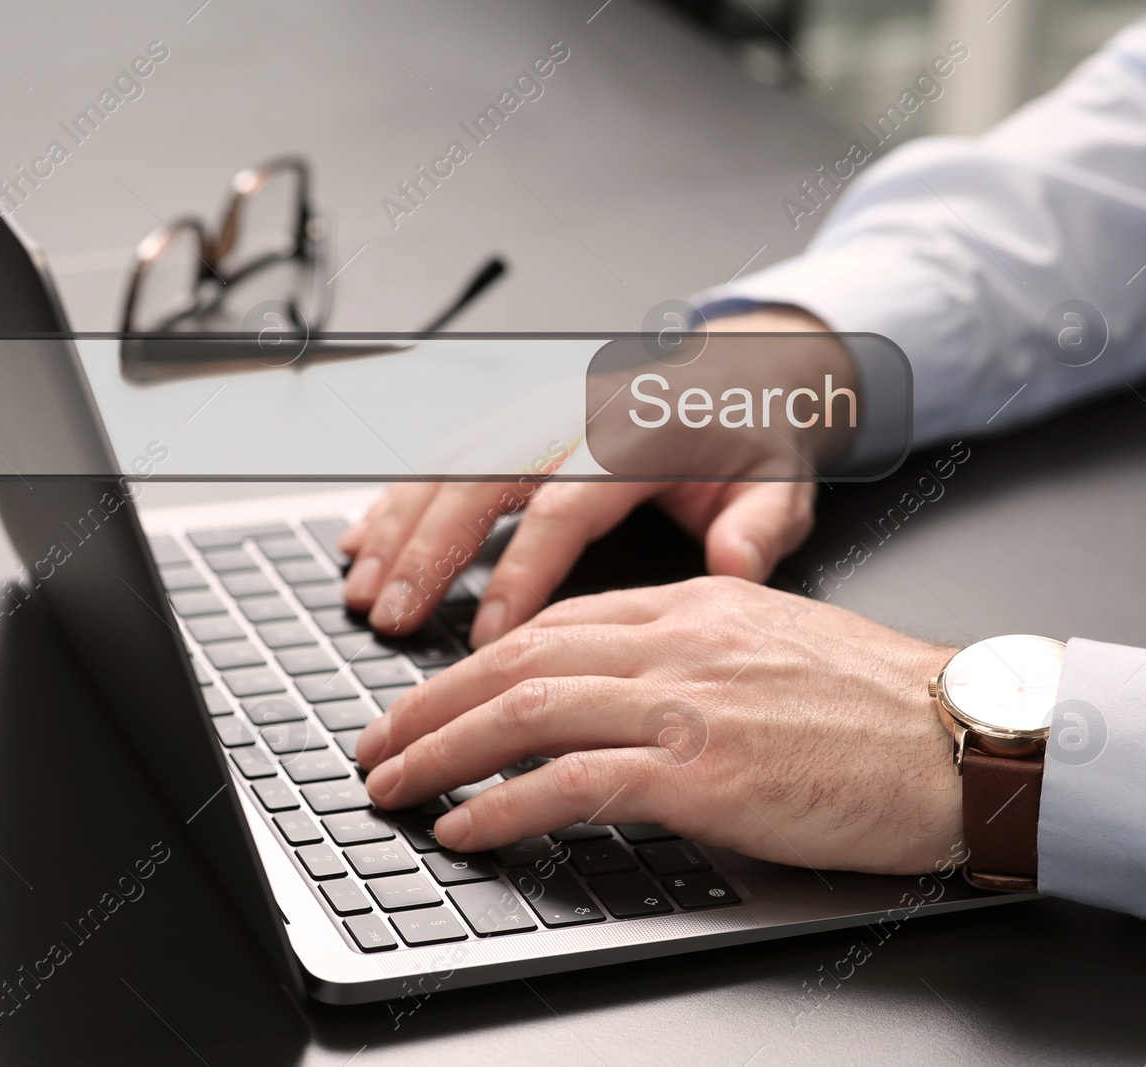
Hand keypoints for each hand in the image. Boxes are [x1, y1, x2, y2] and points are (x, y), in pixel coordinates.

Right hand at [338, 308, 846, 643]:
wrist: (742, 372)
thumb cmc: (754, 438)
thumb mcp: (783, 482)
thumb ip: (761, 526)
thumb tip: (735, 566)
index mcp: (636, 434)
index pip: (564, 506)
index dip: (520, 571)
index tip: (489, 636)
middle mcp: (573, 414)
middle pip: (482, 478)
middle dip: (427, 551)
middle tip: (391, 617)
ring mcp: (537, 412)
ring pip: (448, 464)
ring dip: (397, 528)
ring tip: (363, 591)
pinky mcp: (514, 419)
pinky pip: (444, 455)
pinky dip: (397, 500)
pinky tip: (362, 542)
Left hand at [354, 577, 961, 875]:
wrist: (974, 739)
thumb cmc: (889, 708)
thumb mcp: (781, 647)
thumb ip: (698, 655)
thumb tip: (628, 695)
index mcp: (697, 605)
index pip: (555, 625)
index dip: (474, 663)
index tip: (430, 700)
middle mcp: (681, 640)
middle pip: (519, 659)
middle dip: (430, 704)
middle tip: (377, 744)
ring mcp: (690, 702)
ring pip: (528, 710)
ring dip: (443, 752)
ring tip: (394, 787)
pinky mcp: (707, 770)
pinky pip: (575, 781)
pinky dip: (506, 804)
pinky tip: (467, 826)